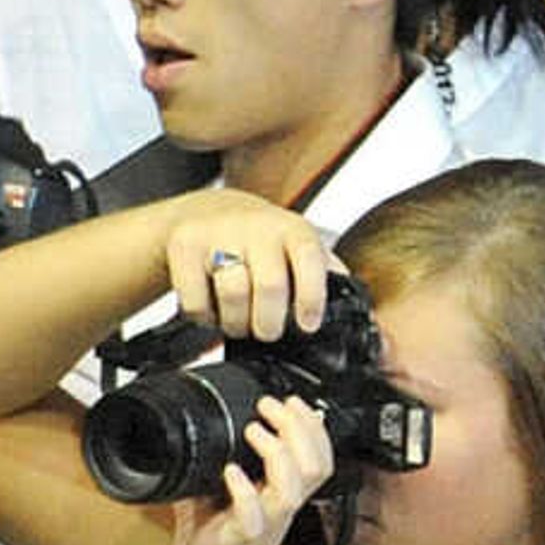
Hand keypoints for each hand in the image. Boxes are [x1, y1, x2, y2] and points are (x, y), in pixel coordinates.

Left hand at [157, 392, 329, 544]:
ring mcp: (258, 534)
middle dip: (299, 428)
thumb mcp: (206, 514)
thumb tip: (194, 451)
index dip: (311, 426)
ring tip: (254, 432)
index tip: (289, 401)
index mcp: (275, 506)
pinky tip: (228, 474)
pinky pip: (251, 521)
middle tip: (273, 406)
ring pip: (293, 488)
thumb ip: (207, 483)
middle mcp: (275, 518)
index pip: (315, 460)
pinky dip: (243, 492)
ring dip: (277, 453)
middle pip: (315, 467)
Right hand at [166, 194, 338, 339]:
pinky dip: (205, 317)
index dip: (311, 299)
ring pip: (233, 296)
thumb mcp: (300, 248)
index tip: (307, 325)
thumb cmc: (264, 241)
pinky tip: (213, 310)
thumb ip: (328, 276)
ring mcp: (219, 234)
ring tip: (240, 323)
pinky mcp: (184, 245)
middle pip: (270, 288)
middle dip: (269, 323)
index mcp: (294, 231)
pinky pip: (196, 300)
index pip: (309, 262)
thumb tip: (360, 316)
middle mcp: (258, 228)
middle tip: (267, 331)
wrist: (208, 212)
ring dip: (237, 324)